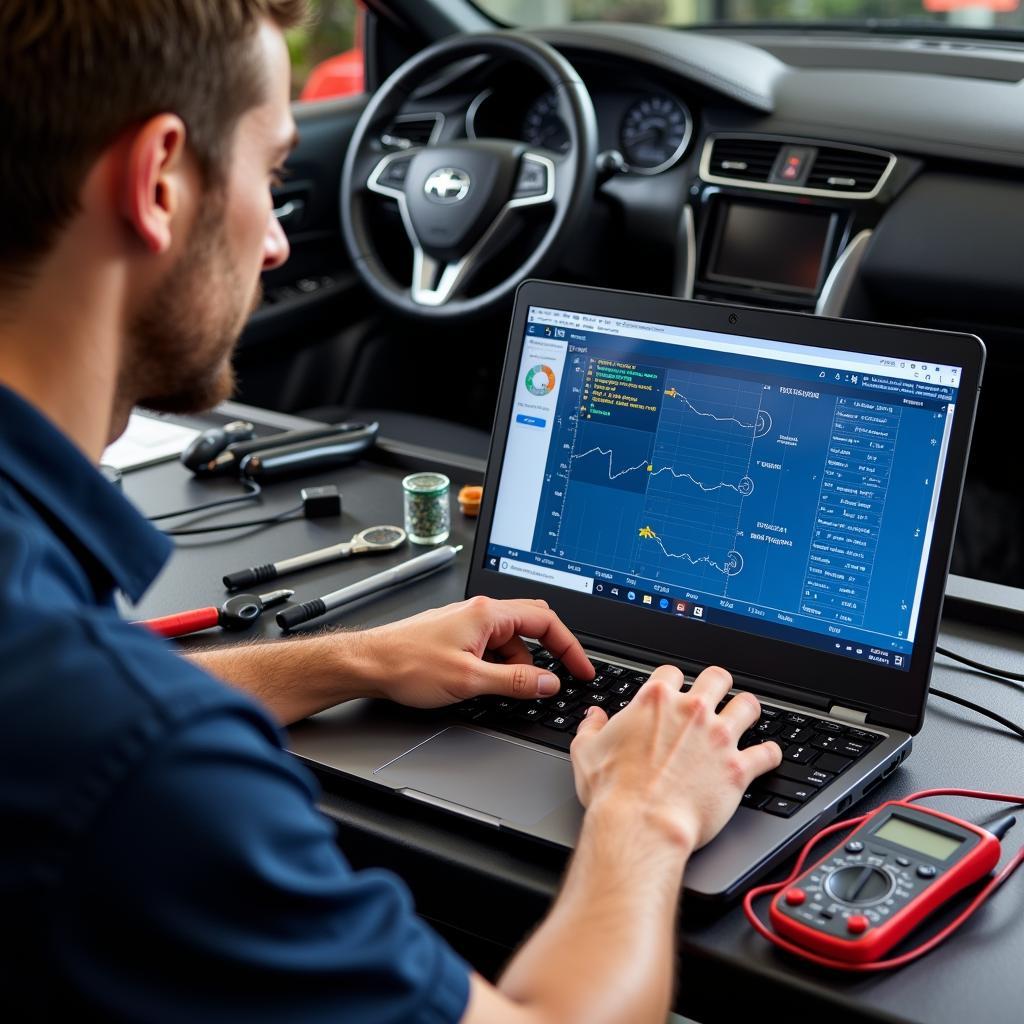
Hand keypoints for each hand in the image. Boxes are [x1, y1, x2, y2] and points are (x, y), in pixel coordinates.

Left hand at [354, 596, 593, 708]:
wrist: (369, 664)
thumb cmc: (407, 664)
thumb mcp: (469, 680)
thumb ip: (514, 683)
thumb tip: (548, 683)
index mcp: (488, 614)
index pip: (546, 621)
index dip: (570, 647)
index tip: (581, 669)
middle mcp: (480, 612)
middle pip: (531, 627)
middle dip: (546, 656)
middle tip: (556, 681)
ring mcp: (468, 623)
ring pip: (510, 643)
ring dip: (516, 667)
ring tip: (501, 691)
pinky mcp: (457, 636)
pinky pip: (491, 649)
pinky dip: (497, 668)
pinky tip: (485, 686)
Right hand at [570, 664, 782, 853]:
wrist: (641, 824)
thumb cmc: (613, 790)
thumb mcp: (586, 751)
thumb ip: (590, 727)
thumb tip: (594, 717)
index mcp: (655, 701)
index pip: (672, 673)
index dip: (673, 682)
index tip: (674, 692)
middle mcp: (692, 711)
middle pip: (717, 677)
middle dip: (718, 685)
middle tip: (716, 696)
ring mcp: (719, 737)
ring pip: (748, 706)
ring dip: (748, 710)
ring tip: (746, 716)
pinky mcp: (738, 768)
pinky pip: (768, 753)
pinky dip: (770, 754)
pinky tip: (767, 756)